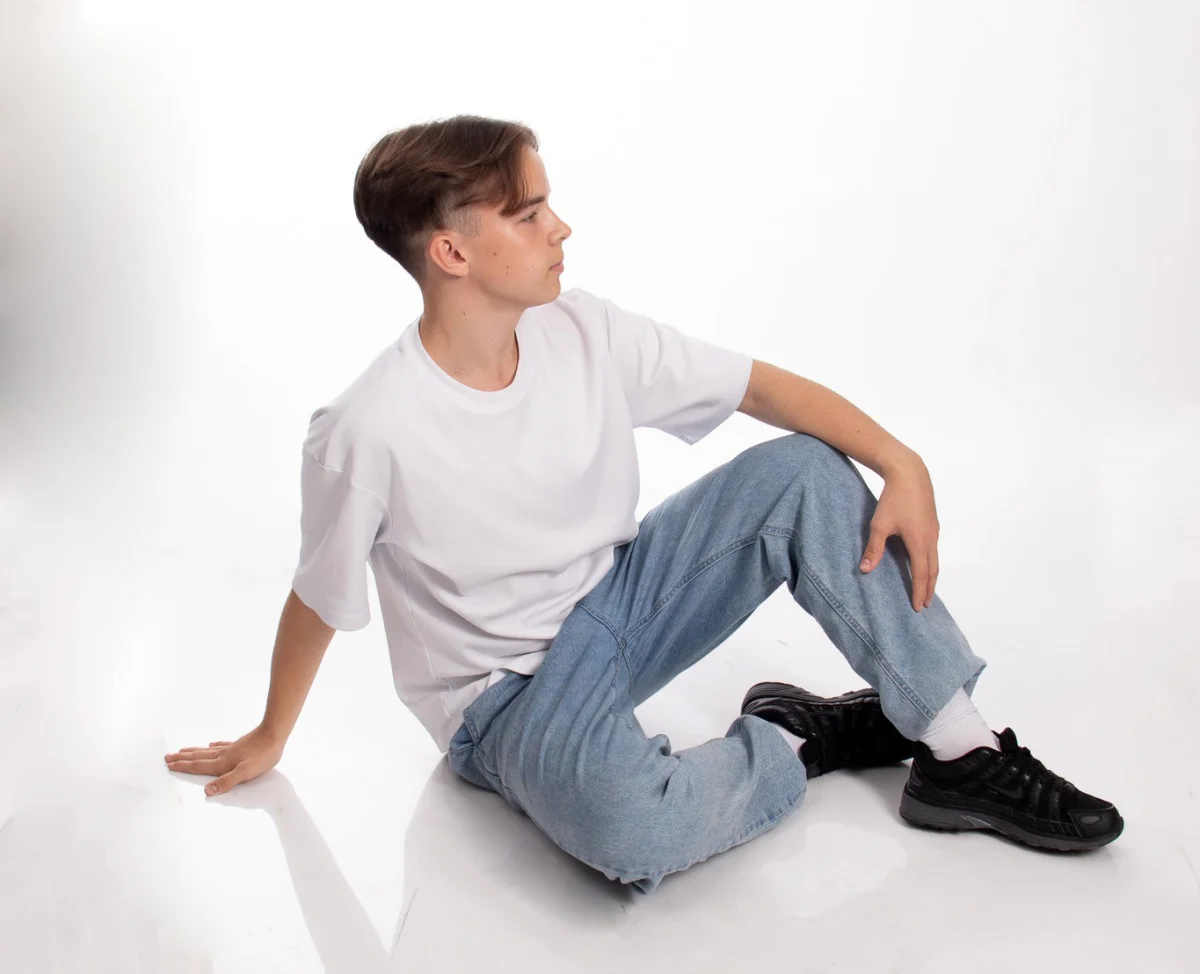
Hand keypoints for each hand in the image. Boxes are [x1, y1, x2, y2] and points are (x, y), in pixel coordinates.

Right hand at [164, 724, 284, 795]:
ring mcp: (232, 748)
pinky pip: (221, 745)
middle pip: (199, 757)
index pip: (199, 766)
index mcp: (223, 763)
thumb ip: (227, 781)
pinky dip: (213, 746)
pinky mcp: (240, 744)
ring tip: (182, 750)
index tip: (169, 765)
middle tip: (167, 757)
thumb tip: (207, 791)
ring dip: (193, 751)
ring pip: (207, 750)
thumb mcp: (246, 772)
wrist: (275, 733)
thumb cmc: (263, 755)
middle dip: (182, 758)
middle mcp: (224, 754)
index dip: (183, 767)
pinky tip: (211, 743)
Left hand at [859, 455, 939, 611]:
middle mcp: (930, 538)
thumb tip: (865, 570)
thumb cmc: (893, 498)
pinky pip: (934, 548)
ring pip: (935, 559)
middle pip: (933, 570)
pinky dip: (931, 561)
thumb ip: (873, 548)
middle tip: (925, 604)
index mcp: (919, 542)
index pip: (921, 574)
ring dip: (931, 575)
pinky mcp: (933, 523)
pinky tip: (924, 562)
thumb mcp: (879, 524)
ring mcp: (934, 530)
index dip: (919, 592)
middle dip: (929, 589)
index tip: (918, 607)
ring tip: (927, 588)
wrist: (910, 473)